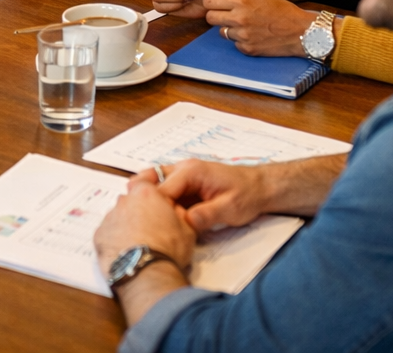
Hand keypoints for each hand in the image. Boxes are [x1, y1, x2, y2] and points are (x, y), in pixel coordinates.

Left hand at [94, 178, 195, 278]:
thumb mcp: (187, 229)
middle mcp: (124, 201)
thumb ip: (179, 212)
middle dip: (138, 211)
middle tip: (150, 230)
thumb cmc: (168, 251)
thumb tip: (175, 209)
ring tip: (139, 245)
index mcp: (145, 194)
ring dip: (126, 226)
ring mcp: (109, 217)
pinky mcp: (99, 235)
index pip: (145, 183)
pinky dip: (114, 240)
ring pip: (118, 217)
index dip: (152, 197)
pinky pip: (107, 233)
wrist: (148, 275)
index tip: (156, 207)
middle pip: (131, 201)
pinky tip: (126, 253)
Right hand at [141, 159, 272, 233]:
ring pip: (156, 182)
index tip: (151, 224)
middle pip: (151, 178)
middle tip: (131, 215)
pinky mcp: (186, 184)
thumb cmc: (247, 195)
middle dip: (141, 196)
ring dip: (148, 198)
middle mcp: (183, 169)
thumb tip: (186, 222)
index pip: (162, 187)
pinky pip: (166, 190)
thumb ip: (207, 215)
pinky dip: (158, 201)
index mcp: (191, 171)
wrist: (260, 187)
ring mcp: (183, 175)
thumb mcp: (230, 209)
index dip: (156, 207)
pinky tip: (155, 216)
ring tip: (138, 216)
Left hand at [203, 0, 317, 56]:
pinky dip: (240, 40)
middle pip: (209, 18)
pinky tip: (252, 35)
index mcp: (241, 1)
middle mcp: (239, 18)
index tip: (215, 3)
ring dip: (229, 28)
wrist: (301, 31)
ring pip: (221, 32)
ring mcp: (242, 35)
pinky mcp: (247, 49)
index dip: (210, 2)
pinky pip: (234, 43)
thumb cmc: (281, 9)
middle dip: (215, 15)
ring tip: (244, 25)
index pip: (208, 1)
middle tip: (226, 15)